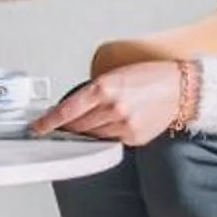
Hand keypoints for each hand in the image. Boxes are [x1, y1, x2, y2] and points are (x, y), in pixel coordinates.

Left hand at [34, 61, 187, 145]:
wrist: (180, 88)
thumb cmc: (149, 76)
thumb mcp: (114, 76)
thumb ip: (92, 93)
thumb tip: (70, 110)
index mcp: (103, 88)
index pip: (66, 111)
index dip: (48, 122)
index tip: (36, 128)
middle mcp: (112, 108)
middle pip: (77, 126)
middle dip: (68, 126)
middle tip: (63, 124)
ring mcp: (123, 126)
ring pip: (92, 136)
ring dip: (87, 130)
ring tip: (99, 117)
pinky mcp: (133, 138)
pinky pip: (109, 141)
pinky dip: (106, 134)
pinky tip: (115, 123)